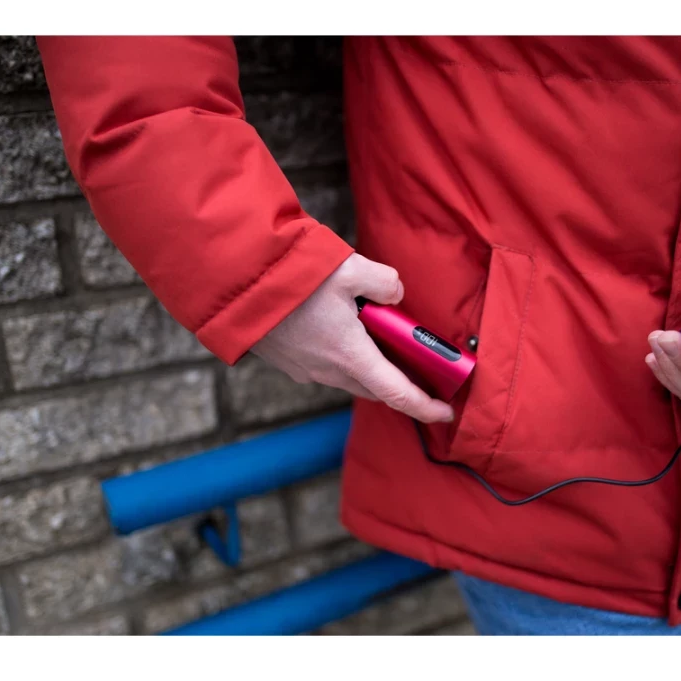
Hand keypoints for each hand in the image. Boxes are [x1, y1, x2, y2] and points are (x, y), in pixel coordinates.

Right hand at [252, 254, 453, 423]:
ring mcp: (305, 369)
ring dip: (369, 368)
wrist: (234, 283)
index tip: (446, 411)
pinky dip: (343, 357)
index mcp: (350, 355)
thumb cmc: (292, 277)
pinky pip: (325, 367)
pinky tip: (342, 329)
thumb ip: (384, 282)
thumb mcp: (351, 269)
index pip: (397, 393)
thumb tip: (394, 294)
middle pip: (375, 388)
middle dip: (399, 384)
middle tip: (419, 368)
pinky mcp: (287, 361)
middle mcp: (328, 371)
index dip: (425, 407)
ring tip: (381, 341)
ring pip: (349, 378)